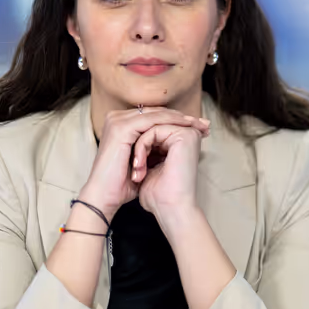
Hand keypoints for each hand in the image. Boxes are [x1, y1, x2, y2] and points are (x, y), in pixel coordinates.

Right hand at [78, 107, 208, 220]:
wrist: (105, 196)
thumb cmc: (121, 184)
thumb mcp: (141, 161)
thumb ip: (151, 148)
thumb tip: (172, 143)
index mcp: (120, 125)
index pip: (153, 116)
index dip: (176, 120)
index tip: (198, 127)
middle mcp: (116, 118)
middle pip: (156, 112)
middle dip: (182, 117)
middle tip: (204, 123)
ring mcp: (117, 121)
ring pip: (156, 114)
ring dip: (180, 118)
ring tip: (199, 124)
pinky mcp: (122, 128)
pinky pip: (152, 120)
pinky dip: (171, 123)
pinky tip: (186, 127)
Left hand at [132, 121, 204, 220]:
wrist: (168, 208)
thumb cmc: (157, 195)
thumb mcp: (147, 167)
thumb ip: (144, 151)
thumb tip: (131, 139)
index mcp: (180, 142)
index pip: (150, 130)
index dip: (136, 144)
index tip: (130, 164)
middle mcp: (187, 135)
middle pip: (149, 126)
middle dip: (136, 146)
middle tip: (133, 167)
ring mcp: (188, 133)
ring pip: (149, 127)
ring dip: (137, 149)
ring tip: (136, 170)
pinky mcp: (185, 135)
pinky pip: (153, 130)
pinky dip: (141, 148)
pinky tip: (138, 166)